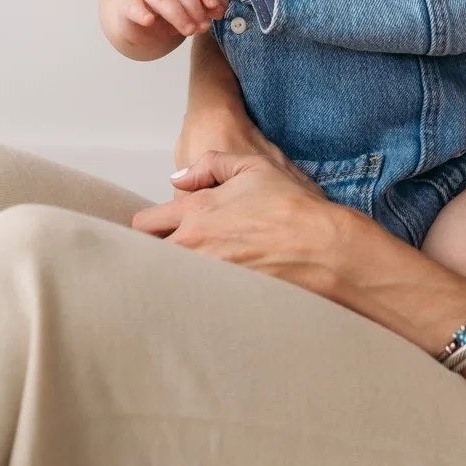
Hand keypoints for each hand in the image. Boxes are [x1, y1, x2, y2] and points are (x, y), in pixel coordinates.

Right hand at [120, 0, 225, 41]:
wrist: (128, 12)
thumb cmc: (164, 8)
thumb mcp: (189, 5)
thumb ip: (208, 3)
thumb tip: (221, 8)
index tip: (213, 7)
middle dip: (195, 8)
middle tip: (203, 27)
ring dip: (178, 15)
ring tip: (189, 30)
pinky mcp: (126, 4)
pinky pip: (133, 6)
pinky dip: (141, 13)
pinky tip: (149, 21)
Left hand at [131, 149, 340, 293]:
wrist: (321, 247)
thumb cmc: (291, 206)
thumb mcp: (252, 166)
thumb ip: (209, 165)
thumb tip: (179, 178)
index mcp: (196, 213)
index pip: (144, 224)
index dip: (151, 223)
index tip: (162, 226)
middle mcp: (194, 247)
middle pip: (149, 256)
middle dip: (157, 250)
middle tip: (177, 247)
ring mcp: (206, 276)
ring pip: (170, 277)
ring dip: (177, 272)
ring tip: (198, 267)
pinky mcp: (221, 299)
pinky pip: (196, 295)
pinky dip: (200, 290)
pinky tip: (217, 284)